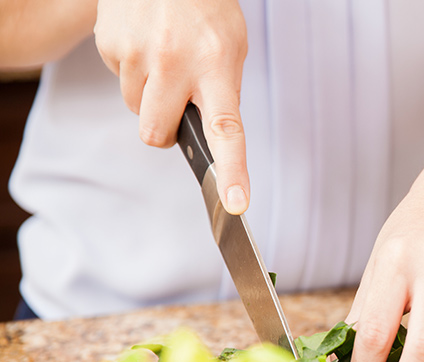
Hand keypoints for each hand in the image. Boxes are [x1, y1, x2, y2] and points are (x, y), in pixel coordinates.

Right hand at [93, 0, 250, 213]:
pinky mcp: (110, 43)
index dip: (232, 170)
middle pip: (156, 134)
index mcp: (217, 67)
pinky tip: (145, 41)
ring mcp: (138, 53)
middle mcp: (175, 62)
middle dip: (163, 132)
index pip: (226, 130)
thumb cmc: (206, 11)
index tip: (235, 203)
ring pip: (135, 108)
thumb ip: (222, 94)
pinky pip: (120, 78)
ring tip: (164, 57)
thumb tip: (210, 141)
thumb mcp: (231, 49)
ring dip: (149, 94)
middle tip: (176, 107)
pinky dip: (132, 69)